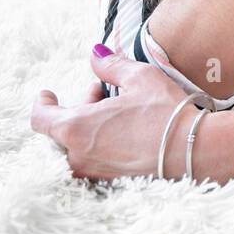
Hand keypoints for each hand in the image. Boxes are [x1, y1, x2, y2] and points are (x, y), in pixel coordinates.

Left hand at [30, 47, 196, 180]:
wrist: (192, 149)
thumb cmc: (164, 112)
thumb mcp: (138, 77)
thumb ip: (110, 65)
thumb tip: (95, 54)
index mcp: (76, 128)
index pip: (41, 118)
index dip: (42, 103)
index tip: (48, 94)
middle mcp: (79, 154)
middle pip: (63, 130)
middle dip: (78, 108)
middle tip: (100, 92)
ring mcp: (95, 170)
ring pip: (79, 145)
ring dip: (90, 125)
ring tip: (116, 109)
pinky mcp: (112, 180)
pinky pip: (95, 158)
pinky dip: (101, 142)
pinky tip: (124, 130)